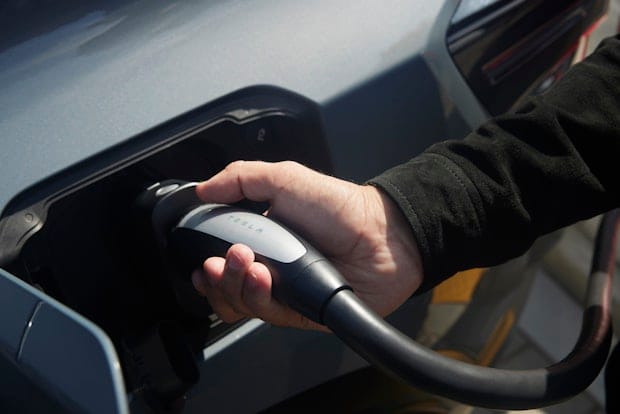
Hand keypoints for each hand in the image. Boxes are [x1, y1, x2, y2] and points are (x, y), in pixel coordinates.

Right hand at [191, 160, 422, 329]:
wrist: (382, 237)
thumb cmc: (339, 208)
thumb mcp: (285, 179)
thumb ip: (241, 179)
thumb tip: (202, 189)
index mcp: (261, 238)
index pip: (220, 258)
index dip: (207, 262)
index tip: (201, 256)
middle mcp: (269, 267)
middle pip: (224, 286)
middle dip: (217, 274)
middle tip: (224, 258)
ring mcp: (283, 291)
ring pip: (239, 303)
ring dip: (234, 284)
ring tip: (248, 264)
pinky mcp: (298, 312)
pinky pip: (266, 314)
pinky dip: (258, 296)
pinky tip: (264, 278)